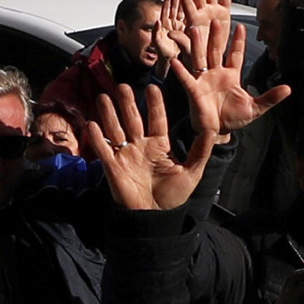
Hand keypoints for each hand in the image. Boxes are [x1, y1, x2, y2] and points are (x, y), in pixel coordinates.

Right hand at [83, 80, 213, 213]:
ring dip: (109, 114)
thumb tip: (211, 130)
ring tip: (103, 97)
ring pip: (116, 130)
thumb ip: (200, 150)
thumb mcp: (192, 172)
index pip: (156, 119)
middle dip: (127, 103)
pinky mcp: (113, 167)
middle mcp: (140, 146)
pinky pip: (104, 150)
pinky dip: (98, 138)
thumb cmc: (173, 196)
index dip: (154, 104)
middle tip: (123, 86)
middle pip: (132, 119)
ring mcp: (125, 155)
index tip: (153, 87)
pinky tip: (92, 124)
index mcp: (159, 145)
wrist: (155, 217)